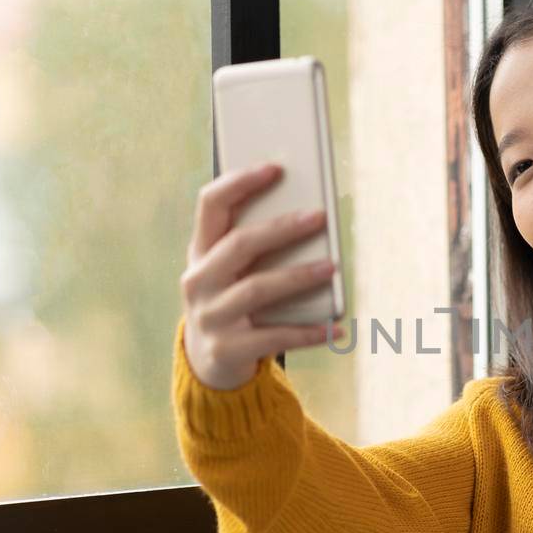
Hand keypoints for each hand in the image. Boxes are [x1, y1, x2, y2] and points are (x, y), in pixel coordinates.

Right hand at [179, 162, 343, 391]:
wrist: (209, 364)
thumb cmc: (233, 301)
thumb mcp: (231, 271)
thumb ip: (256, 245)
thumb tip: (310, 212)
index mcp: (200, 251)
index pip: (210, 204)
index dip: (240, 183)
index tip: (276, 169)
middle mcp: (198, 281)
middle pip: (239, 245)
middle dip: (281, 228)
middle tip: (319, 216)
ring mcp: (210, 317)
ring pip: (257, 289)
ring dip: (297, 276)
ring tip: (332, 267)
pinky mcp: (227, 350)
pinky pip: (274, 338)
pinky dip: (307, 332)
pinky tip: (334, 328)